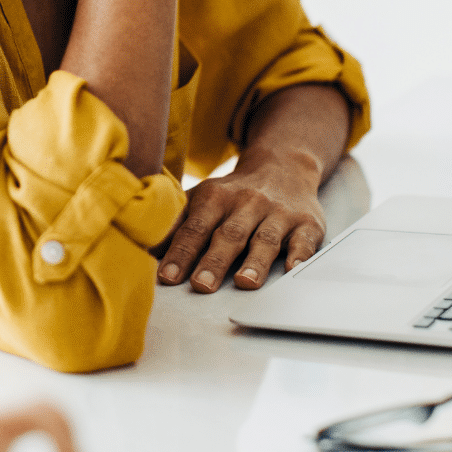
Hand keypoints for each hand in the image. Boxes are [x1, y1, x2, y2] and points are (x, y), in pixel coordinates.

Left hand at [158, 151, 327, 292]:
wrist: (283, 165)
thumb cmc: (234, 194)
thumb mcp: (203, 199)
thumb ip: (177, 224)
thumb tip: (144, 249)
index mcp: (216, 197)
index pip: (195, 228)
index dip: (180, 253)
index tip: (168, 277)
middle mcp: (247, 203)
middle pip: (229, 235)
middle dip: (214, 261)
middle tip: (201, 285)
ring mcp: (278, 213)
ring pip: (265, 239)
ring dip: (255, 262)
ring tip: (244, 283)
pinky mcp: (307, 223)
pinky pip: (304, 241)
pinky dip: (299, 255)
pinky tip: (292, 270)